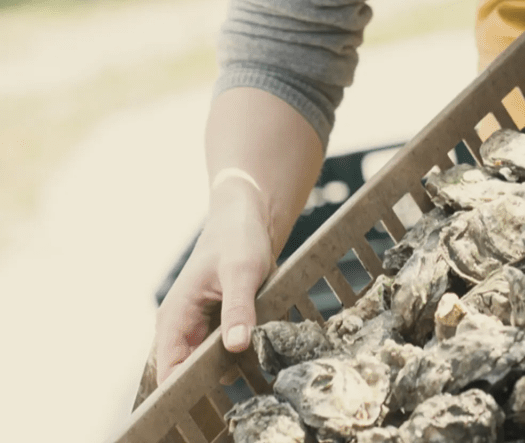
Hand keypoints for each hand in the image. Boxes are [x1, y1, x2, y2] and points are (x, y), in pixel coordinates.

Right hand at [155, 182, 273, 384]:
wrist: (249, 218)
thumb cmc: (239, 239)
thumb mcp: (242, 271)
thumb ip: (238, 309)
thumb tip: (236, 346)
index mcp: (175, 318)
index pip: (169, 373)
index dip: (185, 391)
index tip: (213, 397)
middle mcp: (182, 328)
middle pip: (193, 374)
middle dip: (219, 376)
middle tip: (250, 365)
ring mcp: (201, 328)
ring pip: (215, 364)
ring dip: (238, 361)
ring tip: (262, 344)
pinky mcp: (221, 325)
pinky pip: (231, 349)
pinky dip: (247, 347)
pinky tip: (265, 334)